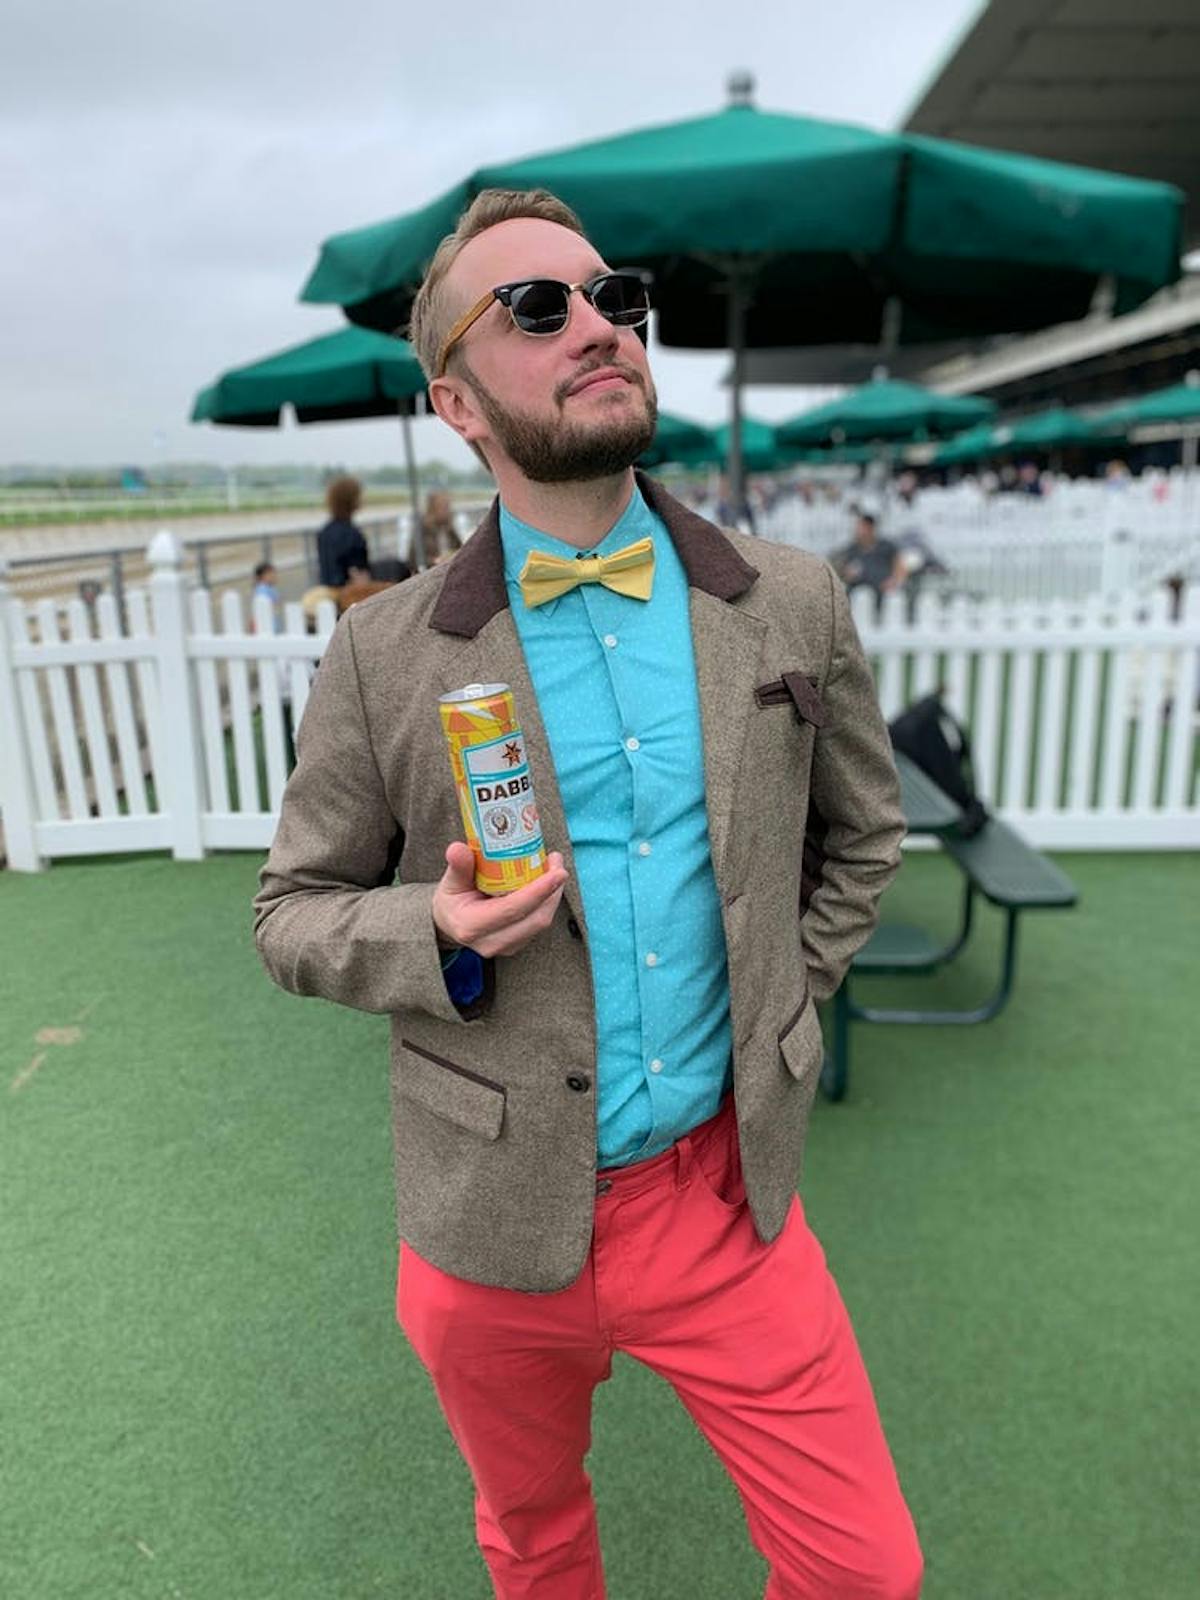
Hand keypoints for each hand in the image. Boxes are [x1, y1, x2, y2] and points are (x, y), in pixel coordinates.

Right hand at [431, 842, 568, 958]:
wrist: (449, 924)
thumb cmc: (451, 901)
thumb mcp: (450, 882)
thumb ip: (458, 866)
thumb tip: (458, 848)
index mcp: (472, 926)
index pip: (512, 910)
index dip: (538, 891)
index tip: (557, 872)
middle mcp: (491, 942)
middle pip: (535, 919)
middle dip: (552, 891)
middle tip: (557, 863)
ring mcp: (506, 947)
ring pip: (540, 922)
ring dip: (553, 895)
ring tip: (554, 868)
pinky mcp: (516, 944)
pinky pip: (538, 923)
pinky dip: (547, 902)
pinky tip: (547, 883)